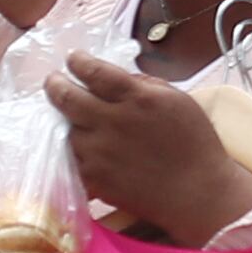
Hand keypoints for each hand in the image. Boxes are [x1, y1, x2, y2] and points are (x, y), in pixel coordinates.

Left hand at [49, 50, 251, 241]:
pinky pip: (71, 160)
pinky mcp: (96, 180)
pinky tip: (81, 147)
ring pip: (65, 130)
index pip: (93, 71)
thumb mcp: (177, 100)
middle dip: (55, 84)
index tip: (73, 59)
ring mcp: (100, 154)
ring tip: (69, 117)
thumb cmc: (194, 143)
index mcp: (136, 98)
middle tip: (53, 81)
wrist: (198, 193)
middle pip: (66, 98)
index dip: (77, 62)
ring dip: (65, 121)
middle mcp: (113, 123)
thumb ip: (142, 84)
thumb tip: (112, 78)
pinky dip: (73, 151)